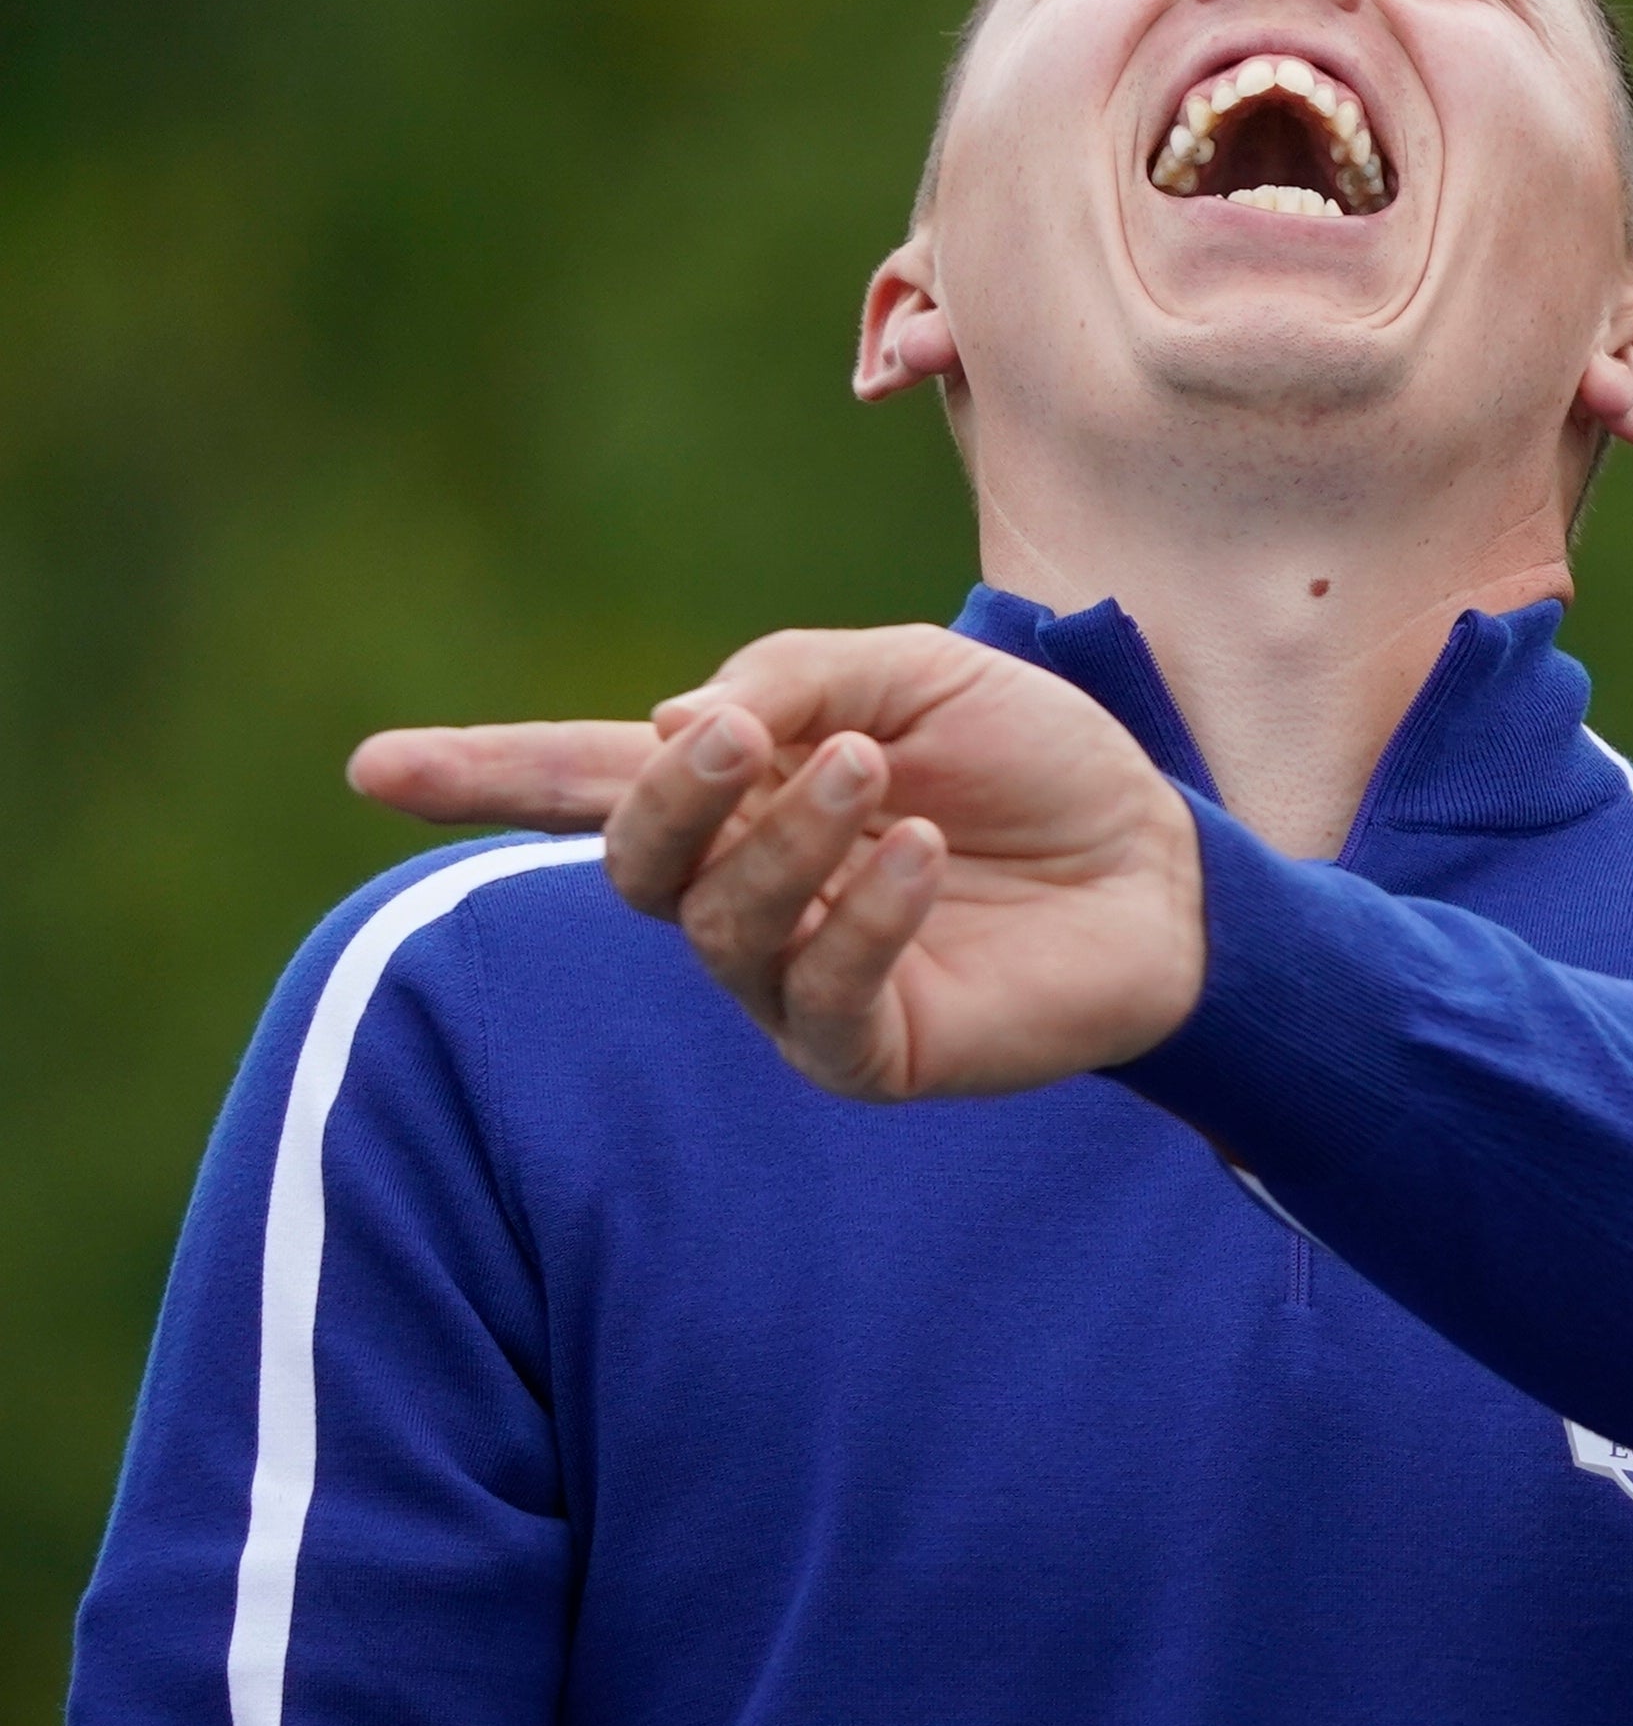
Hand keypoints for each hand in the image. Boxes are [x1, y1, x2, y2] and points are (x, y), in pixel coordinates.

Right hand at [352, 626, 1204, 1099]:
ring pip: (723, 923)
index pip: (586, 783)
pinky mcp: (868, 1050)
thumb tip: (674, 723)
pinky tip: (926, 854)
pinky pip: (821, 994)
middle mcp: (746, 894)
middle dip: (673, 796)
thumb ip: (796, 676)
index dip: (480, 777)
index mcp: (741, 796)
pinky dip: (863, 913)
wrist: (1166, 862)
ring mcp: (796, 981)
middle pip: (638, 861)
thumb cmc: (1039, 764)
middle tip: (742, 736)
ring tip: (879, 774)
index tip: (372, 769)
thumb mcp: (918, 675)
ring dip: (790, 838)